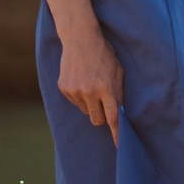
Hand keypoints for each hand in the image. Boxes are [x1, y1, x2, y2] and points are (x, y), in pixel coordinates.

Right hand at [57, 26, 124, 143]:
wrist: (80, 38)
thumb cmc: (104, 54)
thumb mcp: (118, 71)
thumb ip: (119, 92)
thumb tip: (119, 112)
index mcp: (106, 88)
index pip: (112, 118)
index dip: (116, 133)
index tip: (119, 145)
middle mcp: (89, 92)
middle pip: (96, 119)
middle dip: (101, 115)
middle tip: (102, 102)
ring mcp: (75, 90)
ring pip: (84, 110)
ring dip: (89, 103)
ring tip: (90, 83)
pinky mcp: (64, 88)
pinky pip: (73, 101)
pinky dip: (78, 95)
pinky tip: (80, 79)